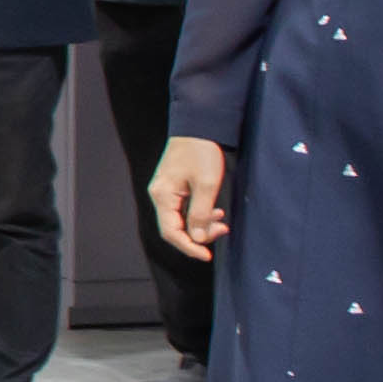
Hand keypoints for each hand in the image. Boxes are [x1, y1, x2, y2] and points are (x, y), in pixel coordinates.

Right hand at [152, 133, 228, 256]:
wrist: (198, 125)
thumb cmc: (201, 151)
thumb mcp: (207, 184)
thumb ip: (201, 214)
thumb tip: (197, 238)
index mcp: (163, 195)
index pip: (171, 232)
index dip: (189, 247)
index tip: (207, 255)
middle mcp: (160, 195)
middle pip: (175, 228)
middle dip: (199, 235)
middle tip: (222, 230)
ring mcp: (166, 191)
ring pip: (181, 219)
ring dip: (202, 224)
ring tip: (222, 220)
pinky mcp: (174, 187)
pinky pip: (184, 209)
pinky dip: (200, 214)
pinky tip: (215, 211)